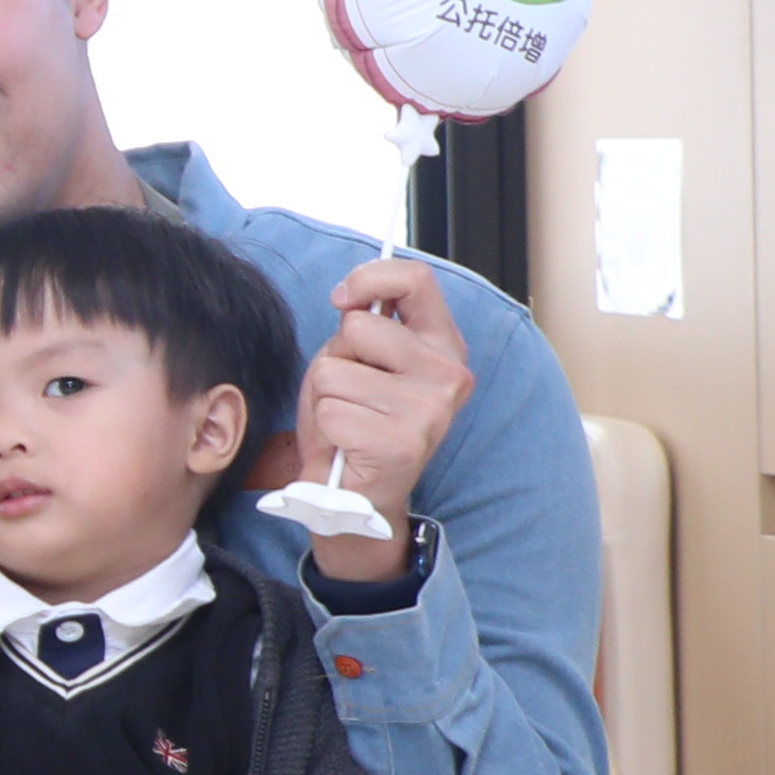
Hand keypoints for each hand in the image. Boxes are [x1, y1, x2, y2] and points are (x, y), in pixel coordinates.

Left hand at [250, 258, 473, 589]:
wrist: (356, 496)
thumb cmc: (354, 422)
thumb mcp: (361, 361)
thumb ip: (366, 325)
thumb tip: (351, 298)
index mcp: (443, 345)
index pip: (415, 280)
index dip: (369, 278)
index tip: (342, 299)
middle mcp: (448, 375)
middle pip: (358, 327)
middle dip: (335, 359)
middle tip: (349, 394)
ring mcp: (430, 410)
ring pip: (334, 371)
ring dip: (325, 398)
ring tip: (346, 421)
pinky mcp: (403, 444)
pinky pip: (331, 411)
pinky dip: (325, 429)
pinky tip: (347, 446)